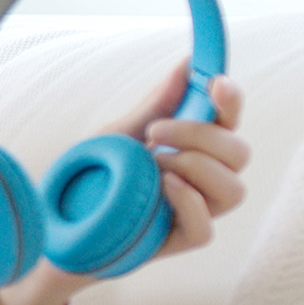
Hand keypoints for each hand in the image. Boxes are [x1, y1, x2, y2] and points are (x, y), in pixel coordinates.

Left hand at [79, 56, 249, 277]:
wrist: (64, 219)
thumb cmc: (98, 173)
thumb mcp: (121, 132)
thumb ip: (157, 104)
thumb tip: (188, 64)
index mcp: (197, 145)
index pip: (231, 120)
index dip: (232, 99)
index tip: (215, 82)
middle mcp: (206, 177)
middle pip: (240, 153)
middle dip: (202, 135)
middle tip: (155, 130)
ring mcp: (198, 210)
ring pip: (234, 190)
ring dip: (196, 167)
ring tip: (155, 164)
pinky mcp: (182, 240)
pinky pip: (206, 228)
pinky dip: (187, 201)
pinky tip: (161, 186)